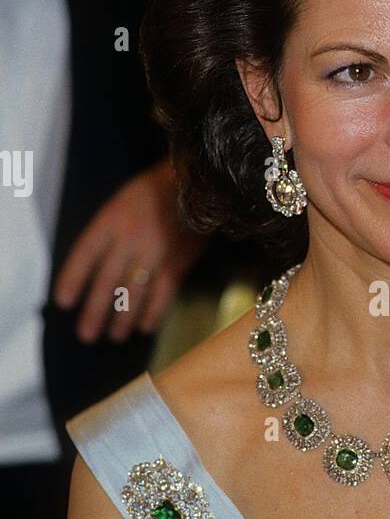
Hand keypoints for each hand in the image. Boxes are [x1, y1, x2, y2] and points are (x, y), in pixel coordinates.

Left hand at [52, 159, 209, 342]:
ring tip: (115, 335)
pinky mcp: (177, 262)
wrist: (196, 183)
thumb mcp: (122, 202)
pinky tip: (145, 326)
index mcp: (112, 219)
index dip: (73, 279)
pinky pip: (162, 293)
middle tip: (86, 334)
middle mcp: (130, 237)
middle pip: (107, 281)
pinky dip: (154, 312)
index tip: (64, 302)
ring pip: (133, 292)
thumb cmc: (154, 192)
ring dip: (123, 318)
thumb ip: (108, 232)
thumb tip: (93, 269)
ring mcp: (155, 251)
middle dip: (95, 311)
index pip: (85, 254)